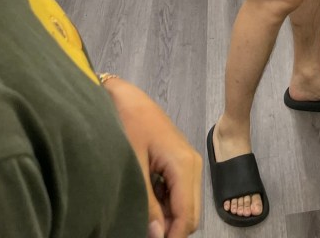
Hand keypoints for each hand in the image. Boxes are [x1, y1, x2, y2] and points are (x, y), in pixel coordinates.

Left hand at [102, 77, 201, 236]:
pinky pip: (179, 194)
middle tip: (144, 231)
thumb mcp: (135, 165)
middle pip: (190, 214)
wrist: (127, 96)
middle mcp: (193, 165)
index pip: (187, 216)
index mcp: (185, 165)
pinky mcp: (180, 161)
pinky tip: (146, 202)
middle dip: (170, 229)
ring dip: (167, 219)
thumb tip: (158, 236)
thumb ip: (148, 202)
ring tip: (142, 219)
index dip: (172, 236)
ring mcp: (188, 162)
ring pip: (185, 206)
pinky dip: (166, 206)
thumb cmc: (129, 124)